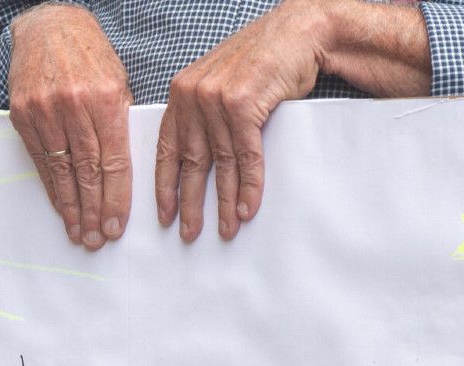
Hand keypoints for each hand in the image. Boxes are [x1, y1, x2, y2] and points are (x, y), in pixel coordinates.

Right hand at [5, 3, 131, 249]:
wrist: (49, 27)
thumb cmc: (90, 57)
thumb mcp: (118, 82)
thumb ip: (120, 124)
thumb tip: (123, 175)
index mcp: (106, 98)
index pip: (114, 160)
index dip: (116, 198)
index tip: (115, 225)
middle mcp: (74, 105)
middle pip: (88, 171)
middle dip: (94, 210)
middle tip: (96, 239)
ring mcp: (45, 110)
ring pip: (62, 170)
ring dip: (71, 207)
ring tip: (78, 232)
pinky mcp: (23, 115)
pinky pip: (40, 160)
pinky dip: (52, 187)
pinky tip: (61, 207)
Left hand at [157, 0, 332, 241]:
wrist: (297, 33)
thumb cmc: (262, 61)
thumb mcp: (221, 84)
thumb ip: (204, 115)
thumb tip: (199, 160)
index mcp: (181, 92)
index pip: (167, 147)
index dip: (166, 185)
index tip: (166, 214)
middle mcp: (193, 95)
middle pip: (190, 162)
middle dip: (191, 203)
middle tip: (190, 234)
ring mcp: (215, 99)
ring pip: (220, 164)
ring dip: (224, 201)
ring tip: (226, 229)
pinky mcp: (242, 105)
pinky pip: (245, 156)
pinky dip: (249, 185)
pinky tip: (248, 208)